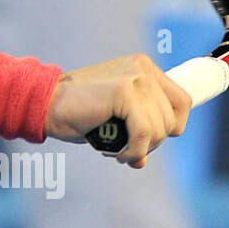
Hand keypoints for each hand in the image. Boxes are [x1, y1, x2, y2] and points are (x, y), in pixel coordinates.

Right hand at [44, 53, 191, 167]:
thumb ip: (136, 126)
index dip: (173, 127)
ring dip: (141, 149)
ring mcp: (135, 78)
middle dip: (152, 143)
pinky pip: (144, 133)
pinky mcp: (124, 92)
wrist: (46, 105)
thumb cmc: (77, 113)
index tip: (151, 140)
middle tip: (128, 148)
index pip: (182, 101)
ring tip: (118, 150)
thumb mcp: (115, 115)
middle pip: (172, 120)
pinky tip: (118, 155)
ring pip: (160, 129)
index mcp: (144, 68)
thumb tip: (144, 160)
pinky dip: (134, 151)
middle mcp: (143, 68)